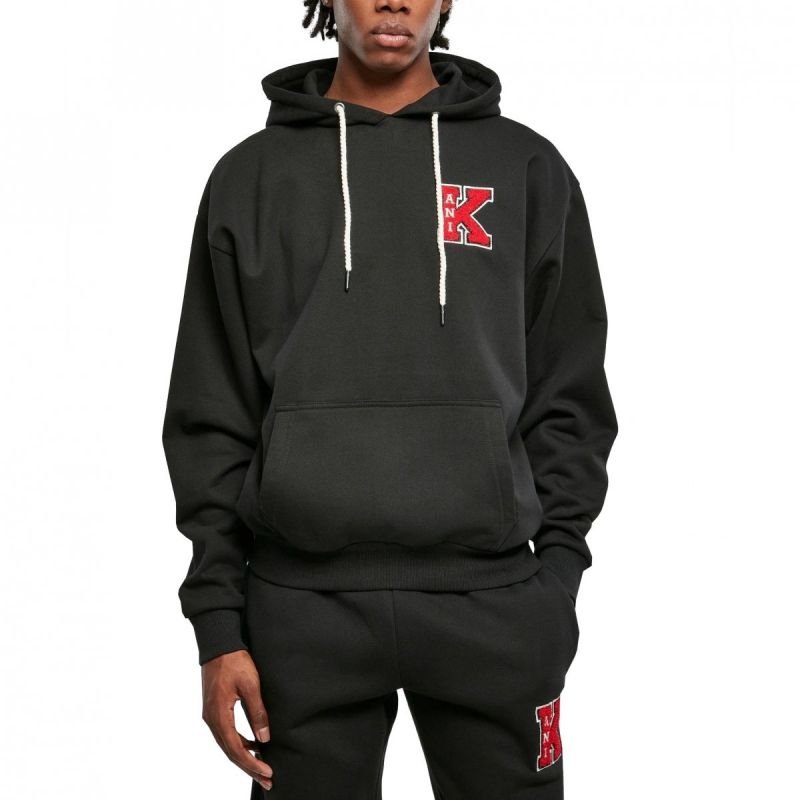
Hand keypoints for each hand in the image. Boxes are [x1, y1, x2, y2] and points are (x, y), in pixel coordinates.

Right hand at [201, 649, 273, 791]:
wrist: (218, 644)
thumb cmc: (234, 661)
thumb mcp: (250, 685)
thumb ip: (257, 712)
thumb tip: (264, 738)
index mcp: (219, 716)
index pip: (236, 749)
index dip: (252, 763)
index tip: (268, 772)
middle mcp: (211, 719)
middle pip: (230, 752)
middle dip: (249, 767)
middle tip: (267, 780)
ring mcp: (211, 715)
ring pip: (227, 744)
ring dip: (244, 757)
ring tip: (262, 767)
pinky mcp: (214, 709)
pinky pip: (226, 733)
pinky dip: (239, 743)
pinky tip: (253, 744)